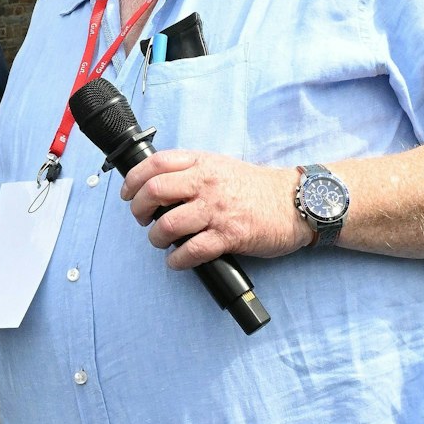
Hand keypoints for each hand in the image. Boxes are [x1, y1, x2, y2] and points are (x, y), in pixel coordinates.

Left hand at [122, 149, 313, 266]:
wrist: (296, 203)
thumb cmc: (257, 188)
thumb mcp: (222, 166)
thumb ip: (193, 171)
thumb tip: (158, 186)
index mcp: (202, 163)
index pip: (155, 163)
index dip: (133, 179)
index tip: (127, 194)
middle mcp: (207, 182)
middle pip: (155, 191)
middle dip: (139, 209)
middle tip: (142, 219)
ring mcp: (218, 209)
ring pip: (169, 224)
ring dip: (156, 238)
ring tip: (161, 242)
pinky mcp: (230, 235)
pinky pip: (192, 251)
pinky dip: (178, 260)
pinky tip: (177, 261)